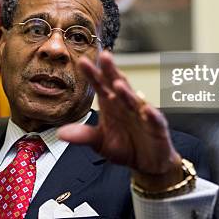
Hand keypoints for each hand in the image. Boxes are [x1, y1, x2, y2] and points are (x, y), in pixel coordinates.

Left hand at [57, 51, 182, 190]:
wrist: (147, 162)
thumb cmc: (125, 147)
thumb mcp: (100, 142)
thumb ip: (83, 135)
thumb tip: (61, 133)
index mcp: (111, 104)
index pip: (100, 85)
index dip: (92, 74)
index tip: (82, 62)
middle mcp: (126, 104)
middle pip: (118, 84)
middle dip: (111, 71)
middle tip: (105, 56)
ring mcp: (142, 114)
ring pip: (134, 100)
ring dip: (127, 92)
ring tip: (118, 84)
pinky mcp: (157, 127)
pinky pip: (154, 119)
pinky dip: (151, 114)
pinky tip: (146, 110)